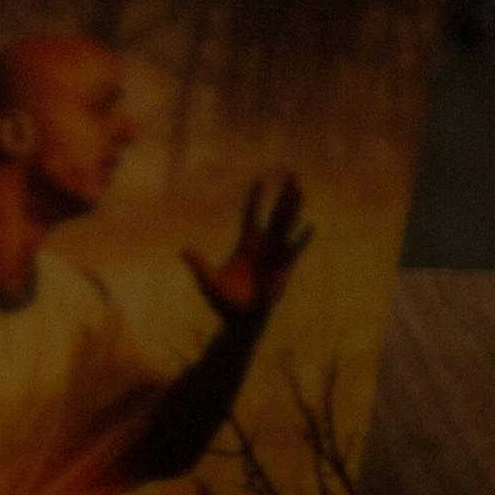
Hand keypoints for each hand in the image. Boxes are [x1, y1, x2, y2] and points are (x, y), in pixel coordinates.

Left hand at [197, 172, 309, 325]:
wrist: (240, 320)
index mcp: (246, 247)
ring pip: (286, 227)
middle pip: (275, 215)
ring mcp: (274, 256)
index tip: (259, 181)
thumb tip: (184, 250)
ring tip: (300, 190)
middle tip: (293, 173)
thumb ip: (199, 266)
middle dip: (283, 196)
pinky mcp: (282, 270)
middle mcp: (263, 247)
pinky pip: (292, 252)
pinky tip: (309, 227)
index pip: (251, 217)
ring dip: (293, 209)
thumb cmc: (224, 302)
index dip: (254, 200)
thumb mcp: (208, 283)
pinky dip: (300, 240)